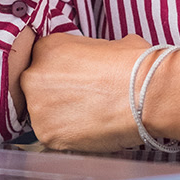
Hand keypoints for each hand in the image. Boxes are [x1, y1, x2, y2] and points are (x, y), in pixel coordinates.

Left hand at [20, 33, 150, 152]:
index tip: (74, 80)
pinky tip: (87, 129)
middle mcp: (34, 75)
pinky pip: (52, 136)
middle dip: (55, 94)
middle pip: (36, 87)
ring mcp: (38, 107)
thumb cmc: (133, 65)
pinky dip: (68, 136)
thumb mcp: (107, 43)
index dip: (60, 72)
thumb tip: (96, 58)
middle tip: (81, 99)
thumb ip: (87, 52)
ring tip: (87, 116)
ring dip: (60, 116)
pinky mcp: (47, 134)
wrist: (145, 94)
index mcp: (47, 47)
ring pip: (43, 113)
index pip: (43, 61)